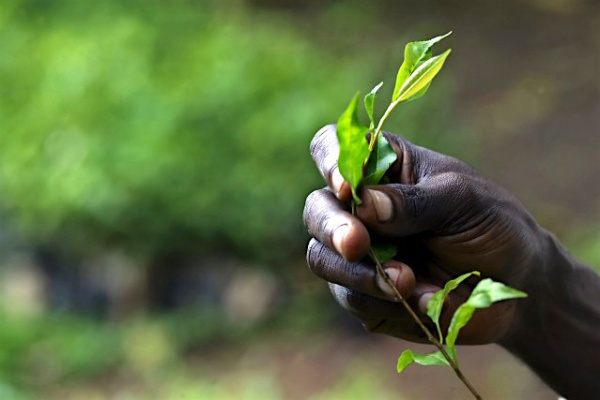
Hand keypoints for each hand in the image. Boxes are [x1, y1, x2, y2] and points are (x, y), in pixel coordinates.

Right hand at [303, 125, 543, 343]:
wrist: (515, 287)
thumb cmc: (491, 225)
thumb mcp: (462, 201)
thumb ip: (414, 201)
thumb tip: (363, 202)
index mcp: (382, 166)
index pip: (333, 147)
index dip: (330, 162)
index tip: (346, 187)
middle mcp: (360, 207)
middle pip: (317, 209)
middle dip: (332, 228)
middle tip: (357, 244)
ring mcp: (358, 253)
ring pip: (322, 258)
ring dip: (358, 272)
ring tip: (406, 281)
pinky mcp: (364, 293)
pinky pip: (351, 298)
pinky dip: (383, 302)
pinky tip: (422, 300)